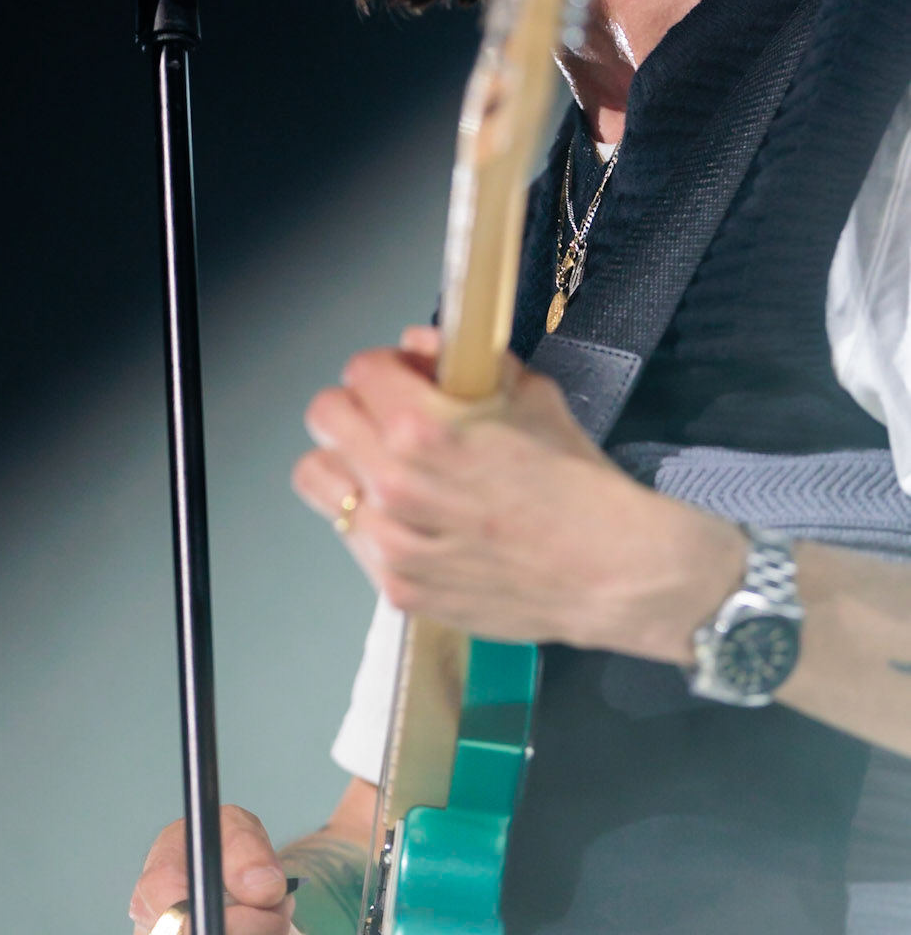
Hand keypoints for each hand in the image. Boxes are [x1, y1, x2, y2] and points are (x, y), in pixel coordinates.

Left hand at [292, 326, 743, 663]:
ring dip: (348, 465)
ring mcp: (392, 544)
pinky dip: (373, 523)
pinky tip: (415, 521)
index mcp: (425, 428)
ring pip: (318, 479)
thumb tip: (419, 345)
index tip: (404, 378)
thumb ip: (464, 364)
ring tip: (387, 470)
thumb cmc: (580, 484)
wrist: (614, 570)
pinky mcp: (398, 589)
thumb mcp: (531, 396)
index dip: (386, 368)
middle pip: (324, 418)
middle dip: (357, 408)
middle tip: (388, 419)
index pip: (359, 370)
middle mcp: (395, 485)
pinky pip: (351, 537)